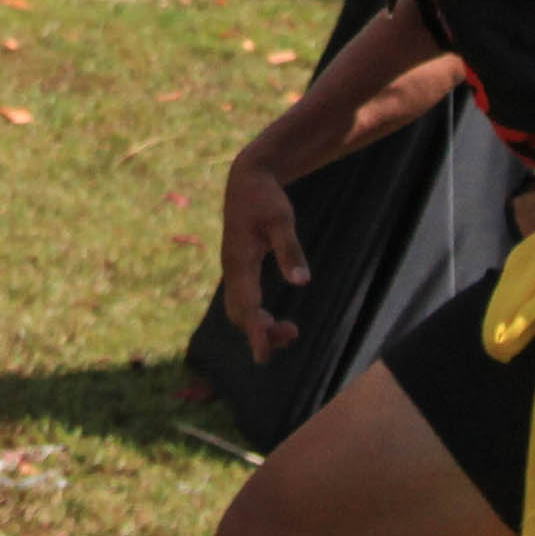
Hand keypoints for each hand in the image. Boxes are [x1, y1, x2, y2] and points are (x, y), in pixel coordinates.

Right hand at [219, 160, 306, 359]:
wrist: (246, 179)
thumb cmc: (265, 197)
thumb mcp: (281, 219)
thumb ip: (290, 250)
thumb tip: (303, 283)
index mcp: (239, 260)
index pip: (246, 305)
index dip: (255, 332)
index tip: (263, 356)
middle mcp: (231, 269)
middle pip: (239, 314)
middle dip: (260, 332)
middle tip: (293, 333)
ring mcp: (232, 270)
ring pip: (239, 310)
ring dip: (259, 326)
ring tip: (291, 331)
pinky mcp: (238, 269)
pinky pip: (242, 301)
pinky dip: (256, 316)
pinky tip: (273, 321)